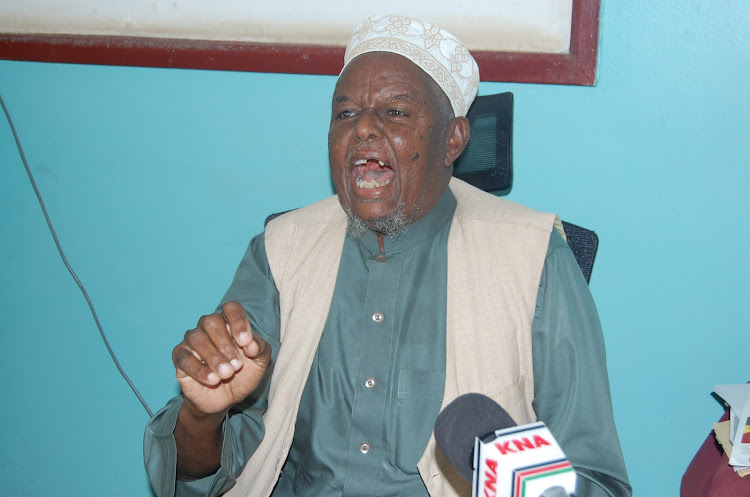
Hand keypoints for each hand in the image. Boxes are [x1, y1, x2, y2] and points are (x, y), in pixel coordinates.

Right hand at [172, 301, 271, 415]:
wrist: (227, 398)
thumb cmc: (243, 374)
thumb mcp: (260, 363)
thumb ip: (261, 349)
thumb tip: (252, 344)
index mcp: (229, 322)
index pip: (231, 308)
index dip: (238, 321)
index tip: (246, 342)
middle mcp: (208, 327)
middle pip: (211, 321)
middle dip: (225, 344)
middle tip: (237, 365)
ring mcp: (192, 341)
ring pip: (197, 339)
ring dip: (214, 358)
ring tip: (227, 374)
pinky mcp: (180, 357)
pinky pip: (185, 358)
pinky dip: (200, 370)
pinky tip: (213, 379)